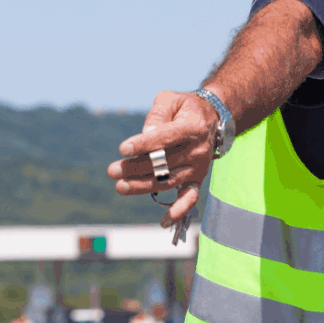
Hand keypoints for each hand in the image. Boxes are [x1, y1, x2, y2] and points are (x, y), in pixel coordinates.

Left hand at [107, 89, 216, 226]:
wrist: (211, 119)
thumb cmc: (184, 108)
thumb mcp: (170, 99)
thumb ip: (157, 114)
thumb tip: (146, 133)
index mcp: (192, 127)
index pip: (165, 137)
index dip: (143, 144)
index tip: (123, 149)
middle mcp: (198, 150)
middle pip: (163, 163)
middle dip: (135, 168)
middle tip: (112, 170)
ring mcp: (198, 168)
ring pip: (167, 181)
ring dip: (142, 186)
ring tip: (120, 186)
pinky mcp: (197, 180)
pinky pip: (189, 199)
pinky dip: (178, 212)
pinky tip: (163, 222)